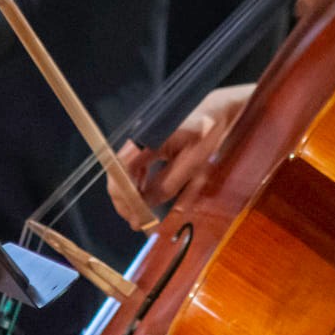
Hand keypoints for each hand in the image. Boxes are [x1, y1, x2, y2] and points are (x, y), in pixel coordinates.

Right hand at [109, 83, 253, 227]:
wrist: (215, 112)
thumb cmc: (207, 134)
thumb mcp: (193, 163)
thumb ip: (168, 184)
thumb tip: (145, 206)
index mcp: (146, 140)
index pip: (121, 170)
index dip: (123, 196)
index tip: (133, 217)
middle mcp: (138, 140)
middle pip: (119, 174)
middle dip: (126, 200)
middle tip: (138, 222)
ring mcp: (141, 142)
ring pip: (125, 173)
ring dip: (131, 195)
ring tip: (141, 215)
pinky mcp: (146, 146)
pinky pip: (136, 169)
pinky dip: (139, 186)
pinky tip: (147, 198)